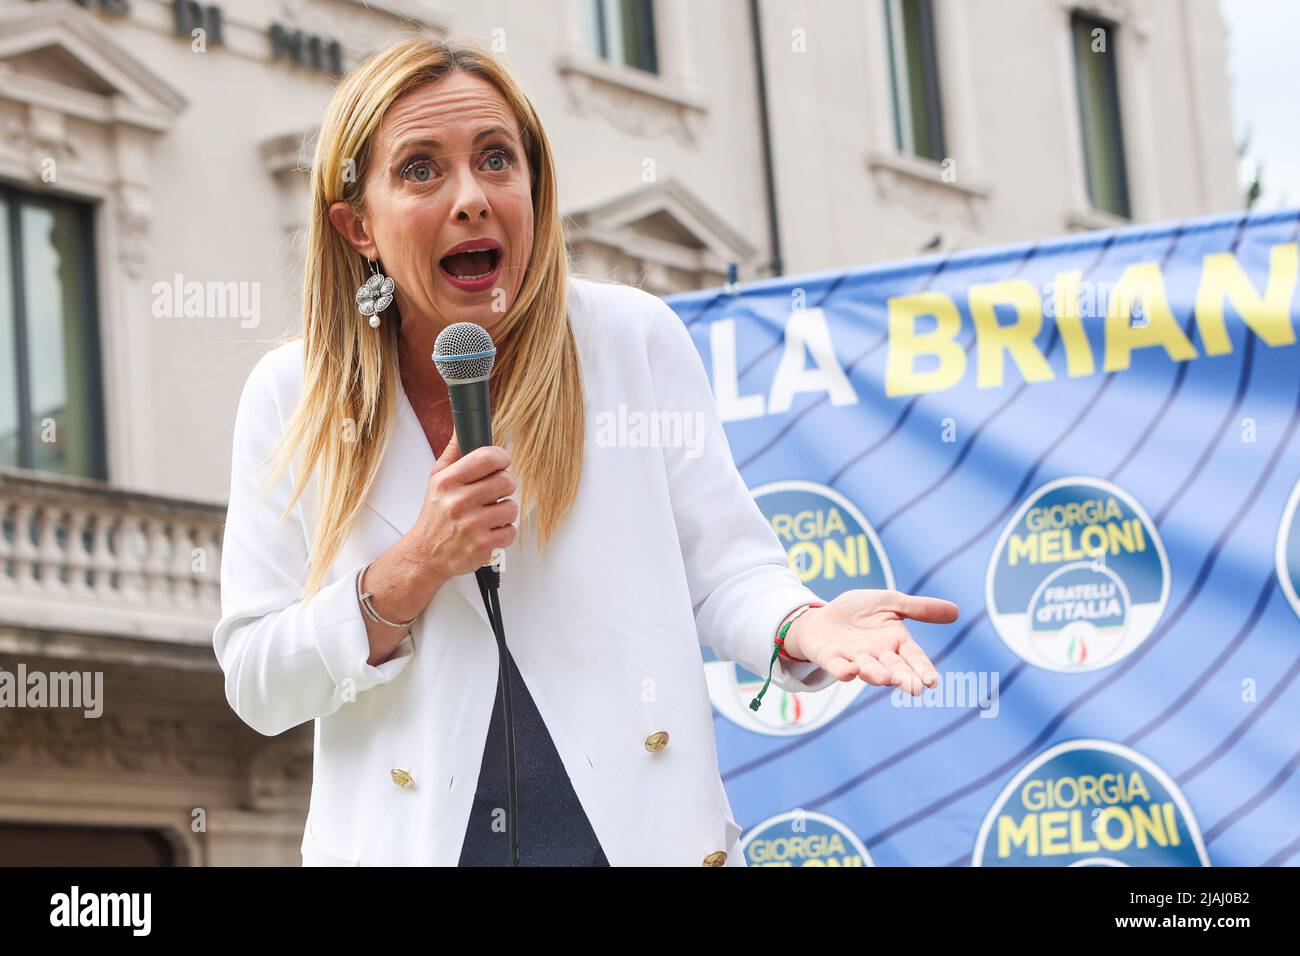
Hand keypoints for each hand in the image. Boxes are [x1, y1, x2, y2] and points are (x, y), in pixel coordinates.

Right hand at [404, 430, 517, 579]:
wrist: (426, 554)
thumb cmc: (435, 515)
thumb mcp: (436, 479)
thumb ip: (453, 452)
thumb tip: (461, 426)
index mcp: (448, 482)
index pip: (486, 457)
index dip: (501, 457)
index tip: (502, 461)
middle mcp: (458, 502)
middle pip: (506, 481)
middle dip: (505, 485)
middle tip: (494, 491)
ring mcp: (471, 526)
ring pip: (512, 507)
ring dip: (504, 511)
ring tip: (488, 514)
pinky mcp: (482, 546)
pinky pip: (511, 531)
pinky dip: (504, 532)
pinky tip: (488, 531)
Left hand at [781, 589, 958, 695]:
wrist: (822, 615)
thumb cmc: (859, 612)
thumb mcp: (891, 602)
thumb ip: (920, 609)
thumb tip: (957, 611)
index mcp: (895, 642)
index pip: (914, 658)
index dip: (923, 669)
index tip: (932, 682)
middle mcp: (877, 655)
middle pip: (894, 669)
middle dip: (903, 678)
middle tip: (914, 688)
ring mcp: (854, 658)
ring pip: (868, 669)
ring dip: (876, 674)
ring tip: (886, 678)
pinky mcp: (831, 658)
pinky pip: (838, 667)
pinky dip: (843, 670)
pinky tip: (849, 672)